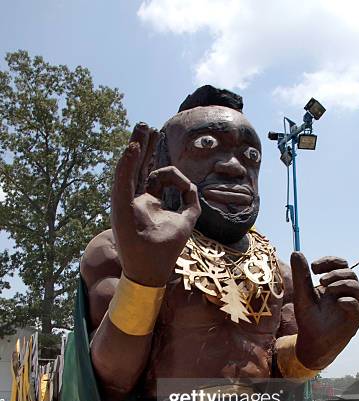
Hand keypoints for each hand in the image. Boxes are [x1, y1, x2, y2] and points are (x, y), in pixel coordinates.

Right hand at [111, 122, 200, 286]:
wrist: (152, 270)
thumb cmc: (167, 250)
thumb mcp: (186, 221)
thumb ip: (191, 202)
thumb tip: (192, 184)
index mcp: (148, 202)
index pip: (150, 174)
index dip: (157, 159)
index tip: (168, 155)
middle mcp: (135, 200)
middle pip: (139, 167)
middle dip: (144, 146)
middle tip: (146, 126)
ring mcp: (127, 204)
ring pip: (129, 170)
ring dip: (135, 148)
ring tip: (142, 128)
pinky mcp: (120, 209)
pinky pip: (122, 182)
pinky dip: (127, 165)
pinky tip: (134, 147)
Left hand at [291, 252, 358, 369]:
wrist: (312, 341)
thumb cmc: (308, 317)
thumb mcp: (302, 294)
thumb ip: (300, 275)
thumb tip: (296, 252)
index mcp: (336, 283)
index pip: (340, 264)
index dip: (329, 261)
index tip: (313, 267)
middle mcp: (348, 292)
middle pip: (349, 272)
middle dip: (334, 272)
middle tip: (319, 280)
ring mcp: (354, 304)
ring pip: (355, 286)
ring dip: (340, 283)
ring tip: (324, 289)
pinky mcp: (357, 318)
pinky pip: (358, 305)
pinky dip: (348, 301)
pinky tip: (337, 302)